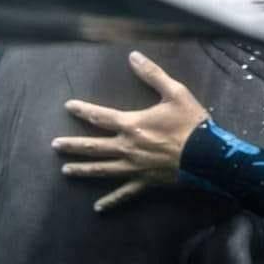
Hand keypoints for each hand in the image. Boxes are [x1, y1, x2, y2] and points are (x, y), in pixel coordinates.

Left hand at [52, 51, 209, 212]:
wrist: (208, 154)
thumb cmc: (191, 123)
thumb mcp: (175, 92)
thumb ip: (153, 74)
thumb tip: (134, 56)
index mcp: (132, 124)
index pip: (100, 116)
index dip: (83, 110)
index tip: (68, 106)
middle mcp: (127, 147)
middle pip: (93, 146)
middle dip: (72, 145)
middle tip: (55, 144)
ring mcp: (134, 167)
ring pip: (102, 169)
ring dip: (82, 169)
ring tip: (65, 170)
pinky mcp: (145, 182)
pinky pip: (124, 193)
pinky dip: (111, 200)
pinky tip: (98, 207)